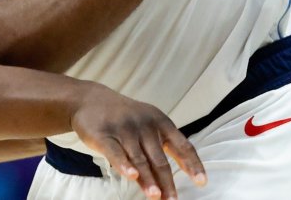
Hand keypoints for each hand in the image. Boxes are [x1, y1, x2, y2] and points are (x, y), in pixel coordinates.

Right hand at [72, 85, 206, 198]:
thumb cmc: (125, 116)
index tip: (201, 182)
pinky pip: (115, 153)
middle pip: (159, 159)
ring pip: (139, 160)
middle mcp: (144, 125)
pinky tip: (131, 176)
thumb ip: (165, 144)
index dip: (192, 165)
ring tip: (156, 196)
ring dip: (148, 180)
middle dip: (167, 182)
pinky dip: (124, 165)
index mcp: (160, 122)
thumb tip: (186, 172)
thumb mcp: (149, 122)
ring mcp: (124, 130)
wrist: (90, 99)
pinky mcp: (103, 135)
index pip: (182, 145)